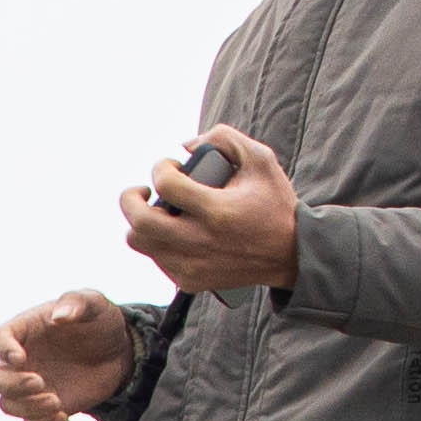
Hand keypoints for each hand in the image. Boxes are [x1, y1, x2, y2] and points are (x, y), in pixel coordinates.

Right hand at [0, 290, 136, 420]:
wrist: (118, 352)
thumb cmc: (100, 321)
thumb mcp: (94, 304)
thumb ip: (76, 302)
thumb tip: (59, 317)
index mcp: (25, 331)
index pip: (0, 339)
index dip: (3, 350)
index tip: (20, 358)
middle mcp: (21, 362)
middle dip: (12, 385)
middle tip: (39, 382)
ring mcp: (31, 387)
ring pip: (8, 405)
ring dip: (29, 408)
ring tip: (57, 402)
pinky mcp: (45, 408)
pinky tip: (64, 418)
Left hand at [115, 126, 301, 295]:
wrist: (290, 254)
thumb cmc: (273, 202)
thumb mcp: (260, 160)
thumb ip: (224, 139)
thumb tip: (186, 145)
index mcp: (217, 211)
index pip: (166, 185)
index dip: (161, 168)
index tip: (171, 166)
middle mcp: (201, 241)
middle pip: (139, 221)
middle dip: (130, 199)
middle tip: (143, 191)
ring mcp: (192, 265)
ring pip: (140, 242)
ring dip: (141, 221)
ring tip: (157, 211)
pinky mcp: (190, 281)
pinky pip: (155, 259)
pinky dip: (157, 241)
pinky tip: (173, 231)